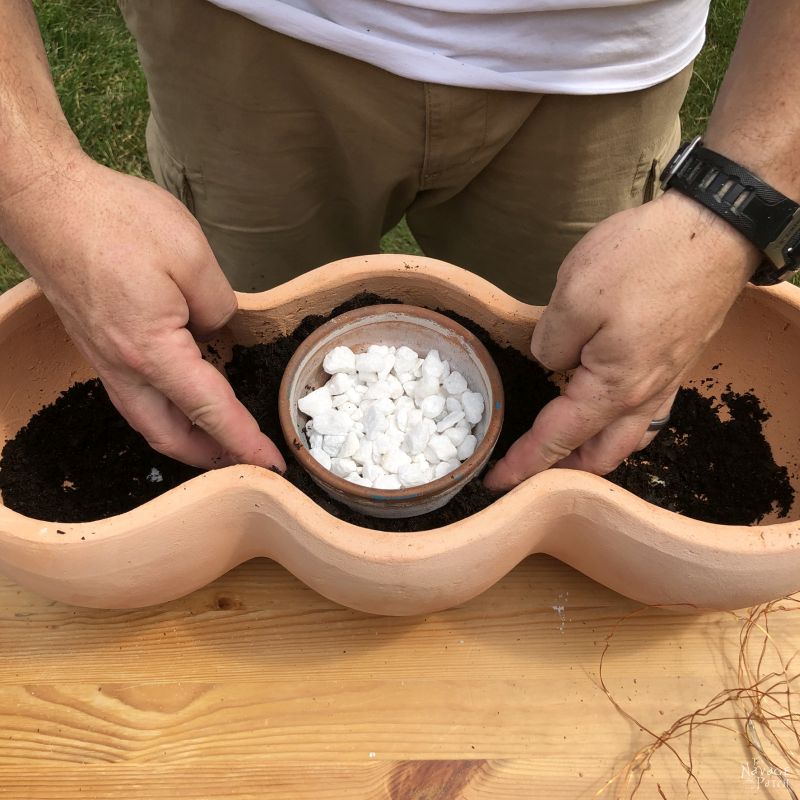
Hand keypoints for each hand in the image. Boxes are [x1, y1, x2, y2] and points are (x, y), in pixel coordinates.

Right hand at [0, 153, 285, 471]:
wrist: (47, 202)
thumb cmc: (114, 221)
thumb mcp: (191, 256)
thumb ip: (218, 304)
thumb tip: (215, 328)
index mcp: (151, 352)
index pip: (211, 411)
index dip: (245, 441)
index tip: (271, 462)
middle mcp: (123, 368)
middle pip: (170, 436)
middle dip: (210, 457)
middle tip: (245, 458)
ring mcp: (104, 359)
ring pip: (148, 421)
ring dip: (186, 437)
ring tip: (219, 436)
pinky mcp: (97, 345)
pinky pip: (135, 397)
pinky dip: (165, 412)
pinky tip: (183, 396)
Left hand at [484, 190, 758, 490]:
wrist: (716, 230)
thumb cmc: (645, 259)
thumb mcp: (574, 296)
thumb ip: (550, 342)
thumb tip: (552, 361)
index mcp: (614, 388)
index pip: (558, 438)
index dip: (523, 463)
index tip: (495, 482)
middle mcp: (644, 396)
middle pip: (600, 455)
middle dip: (562, 470)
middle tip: (527, 469)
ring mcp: (665, 380)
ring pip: (626, 438)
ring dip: (593, 451)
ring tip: (563, 447)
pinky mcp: (675, 360)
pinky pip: (644, 412)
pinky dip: (617, 425)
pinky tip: (602, 408)